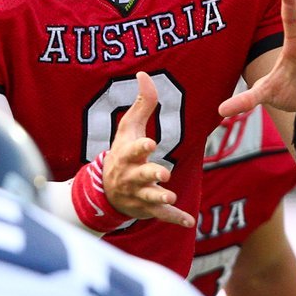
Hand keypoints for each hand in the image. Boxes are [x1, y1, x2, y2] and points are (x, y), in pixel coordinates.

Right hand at [103, 72, 195, 227]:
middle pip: (141, 176)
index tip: (151, 143)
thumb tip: (144, 74)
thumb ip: (142, 103)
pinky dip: (174, 219)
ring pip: (149, 198)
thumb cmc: (122, 152)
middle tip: (163, 174)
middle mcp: (131, 176)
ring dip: (160, 198)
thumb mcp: (128, 128)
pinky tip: (189, 221)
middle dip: (151, 175)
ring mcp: (139, 194)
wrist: (106, 189)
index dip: (141, 147)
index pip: (133, 150)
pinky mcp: (147, 209)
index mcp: (127, 155)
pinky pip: (161, 216)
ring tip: (171, 196)